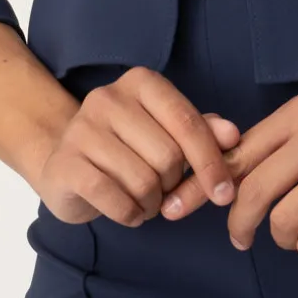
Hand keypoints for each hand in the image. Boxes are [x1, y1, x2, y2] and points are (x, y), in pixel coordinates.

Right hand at [34, 66, 241, 226]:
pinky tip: (128, 211)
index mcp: (141, 82)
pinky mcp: (65, 164)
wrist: (65, 162)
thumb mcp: (167, 132)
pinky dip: (130, 214)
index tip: (224, 193)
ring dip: (152, 204)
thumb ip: (201, 131)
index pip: (187, 122)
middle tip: (164, 191)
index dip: (211, 162)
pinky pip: (114, 199)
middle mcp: (109, 97)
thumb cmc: (127, 147)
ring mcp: (82, 129)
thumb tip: (232, 136)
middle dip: (174, 185)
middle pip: (168, 156)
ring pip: (144, 181)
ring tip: (145, 201)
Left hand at [158, 68, 297, 257]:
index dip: (208, 184)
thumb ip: (287, 138)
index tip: (188, 206)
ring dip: (281, 237)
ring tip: (294, 234)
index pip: (238, 152)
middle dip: (237, 223)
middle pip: (251, 190)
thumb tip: (235, 171)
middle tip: (240, 238)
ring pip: (283, 219)